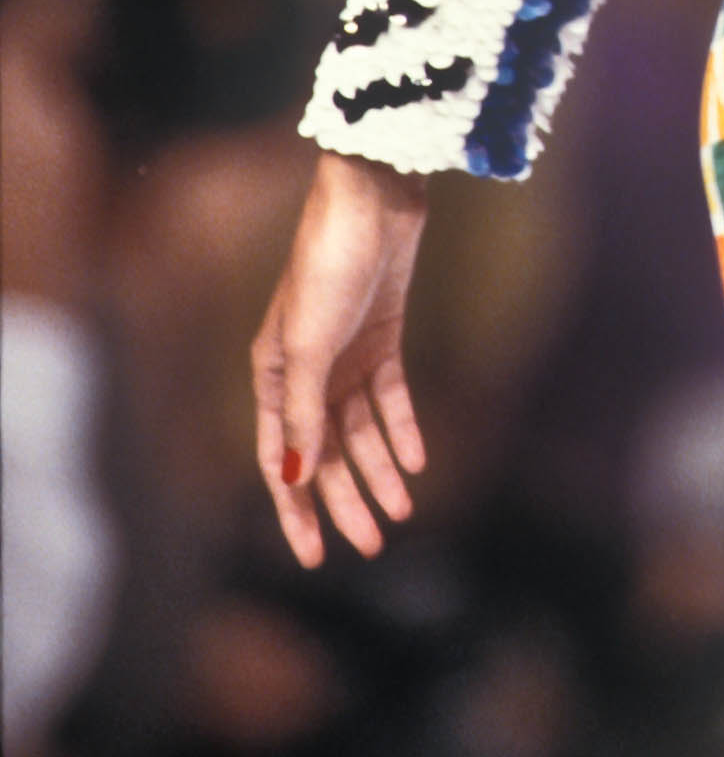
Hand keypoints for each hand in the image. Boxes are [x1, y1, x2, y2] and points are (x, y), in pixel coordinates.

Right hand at [251, 149, 428, 566]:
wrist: (372, 199)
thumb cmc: (328, 265)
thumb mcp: (310, 344)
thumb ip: (302, 412)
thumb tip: (295, 477)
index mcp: (273, 374)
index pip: (281, 459)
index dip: (296, 510)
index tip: (315, 557)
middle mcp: (306, 370)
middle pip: (326, 452)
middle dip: (347, 500)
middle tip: (374, 545)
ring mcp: (346, 353)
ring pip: (361, 430)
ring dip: (380, 471)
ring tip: (403, 511)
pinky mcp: (382, 334)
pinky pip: (390, 397)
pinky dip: (402, 428)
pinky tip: (418, 460)